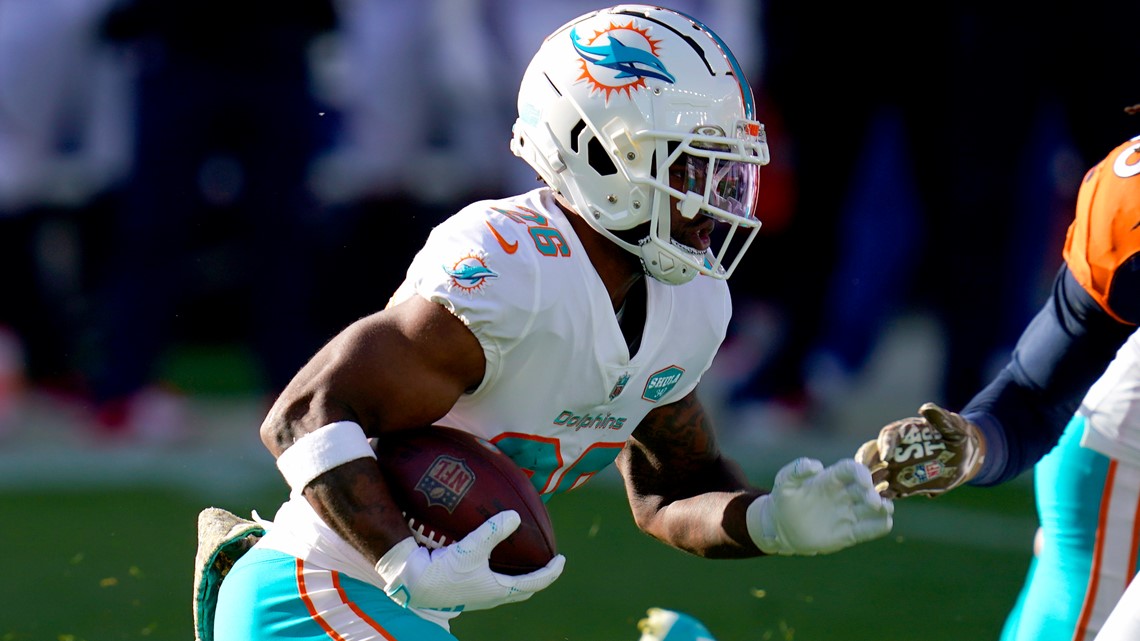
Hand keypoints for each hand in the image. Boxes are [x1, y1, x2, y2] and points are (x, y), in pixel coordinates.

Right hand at [374, 510, 564, 611]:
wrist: (412, 584)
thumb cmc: (442, 571)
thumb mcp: (470, 549)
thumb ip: (493, 531)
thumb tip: (515, 516)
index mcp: (498, 591)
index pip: (534, 584)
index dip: (551, 572)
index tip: (561, 560)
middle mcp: (490, 596)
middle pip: (522, 590)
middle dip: (536, 577)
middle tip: (545, 562)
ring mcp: (477, 595)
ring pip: (505, 587)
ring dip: (516, 575)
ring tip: (519, 557)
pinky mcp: (463, 589)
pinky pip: (488, 581)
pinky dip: (496, 569)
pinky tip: (488, 554)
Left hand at [745, 457, 892, 555]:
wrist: (781, 527)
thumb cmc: (784, 500)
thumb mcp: (784, 482)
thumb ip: (796, 470)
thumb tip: (815, 465)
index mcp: (830, 479)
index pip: (851, 470)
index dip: (860, 473)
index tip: (865, 482)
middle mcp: (844, 494)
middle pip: (866, 489)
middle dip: (873, 493)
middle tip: (873, 502)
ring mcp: (848, 513)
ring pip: (873, 509)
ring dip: (883, 507)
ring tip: (886, 509)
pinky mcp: (849, 533)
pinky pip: (869, 529)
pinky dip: (880, 526)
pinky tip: (885, 523)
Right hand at [855, 402, 985, 498]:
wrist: (965, 457)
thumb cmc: (958, 436)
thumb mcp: (954, 426)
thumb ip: (940, 418)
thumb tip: (925, 408)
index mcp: (904, 432)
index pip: (889, 435)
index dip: (886, 444)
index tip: (887, 456)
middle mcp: (895, 450)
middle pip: (872, 454)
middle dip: (865, 463)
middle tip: (862, 473)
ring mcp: (897, 469)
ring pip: (876, 475)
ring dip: (870, 484)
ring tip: (868, 494)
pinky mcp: (902, 485)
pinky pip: (887, 492)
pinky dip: (881, 498)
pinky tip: (878, 506)